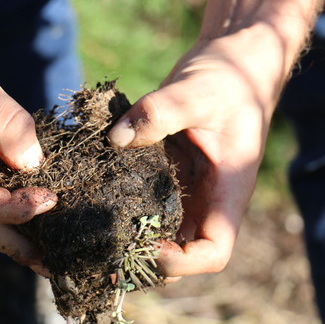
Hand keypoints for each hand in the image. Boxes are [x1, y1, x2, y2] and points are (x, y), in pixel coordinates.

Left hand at [109, 25, 288, 276]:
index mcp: (228, 191)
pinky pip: (144, 198)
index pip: (213, 252)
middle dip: (144, 256)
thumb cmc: (230, 77)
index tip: (145, 245)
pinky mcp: (166, 171)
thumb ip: (161, 112)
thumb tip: (115, 139)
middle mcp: (207, 198)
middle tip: (102, 244)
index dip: (181, 262)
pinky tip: (91, 193)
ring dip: (128, 235)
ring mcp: (186, 187)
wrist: (235, 61)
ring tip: (88, 228)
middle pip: (180, 252)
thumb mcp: (198, 91)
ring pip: (159, 230)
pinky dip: (121, 203)